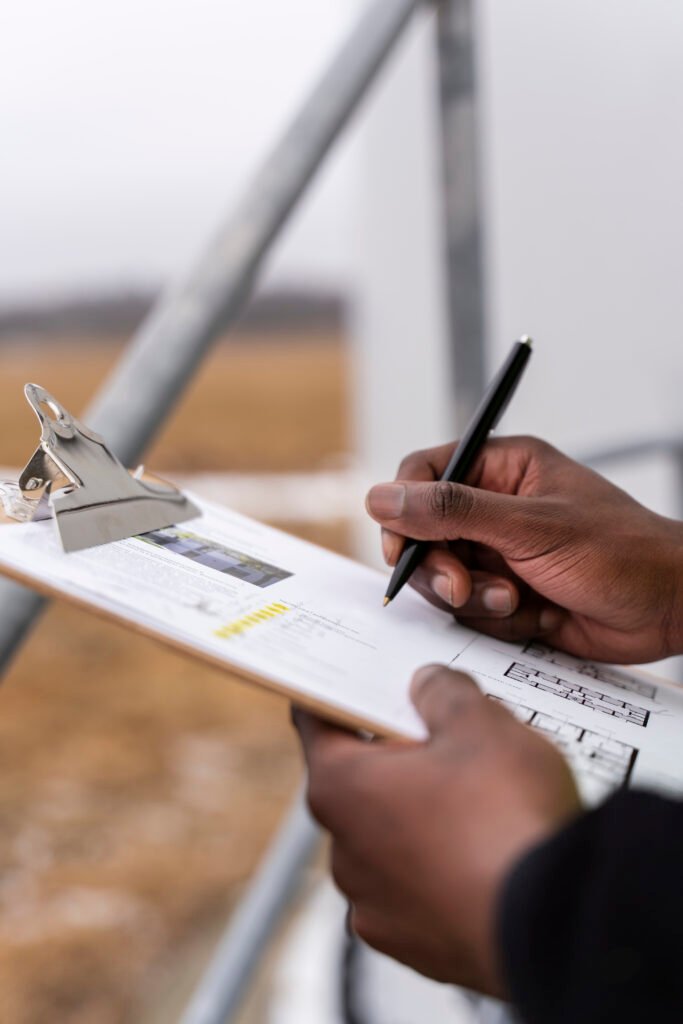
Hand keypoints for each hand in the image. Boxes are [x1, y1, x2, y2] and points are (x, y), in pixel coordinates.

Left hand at [294, 665, 579, 994]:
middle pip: (360, 784)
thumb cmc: (505, 820)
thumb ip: (444, 692)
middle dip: (398, 760)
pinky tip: (490, 854)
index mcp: (341, 787)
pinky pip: (422, 892)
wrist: (555, 926)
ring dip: (423, 820)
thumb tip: (428, 686)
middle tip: (448, 738)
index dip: (339, 697)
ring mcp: (377, 907)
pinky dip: (446, 872)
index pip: (317, 723)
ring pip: (393, 842)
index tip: (353, 686)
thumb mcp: (481, 723)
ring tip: (484, 803)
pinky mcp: (418, 949)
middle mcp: (344, 853)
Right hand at [366, 436, 682, 662]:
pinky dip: (497, 620)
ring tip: (517, 600)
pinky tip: (536, 613)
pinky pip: (470, 612)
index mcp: (501, 469)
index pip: (424, 474)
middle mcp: (494, 508)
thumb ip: (452, 511)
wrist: (670, 609)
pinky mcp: (507, 595)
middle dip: (442, 569)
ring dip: (475, 599)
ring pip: (443, 579)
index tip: (402, 547)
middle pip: (423, 534)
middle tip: (464, 588)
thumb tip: (382, 496)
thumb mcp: (530, 526)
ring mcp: (499, 554)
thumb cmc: (620, 552)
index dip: (403, 510)